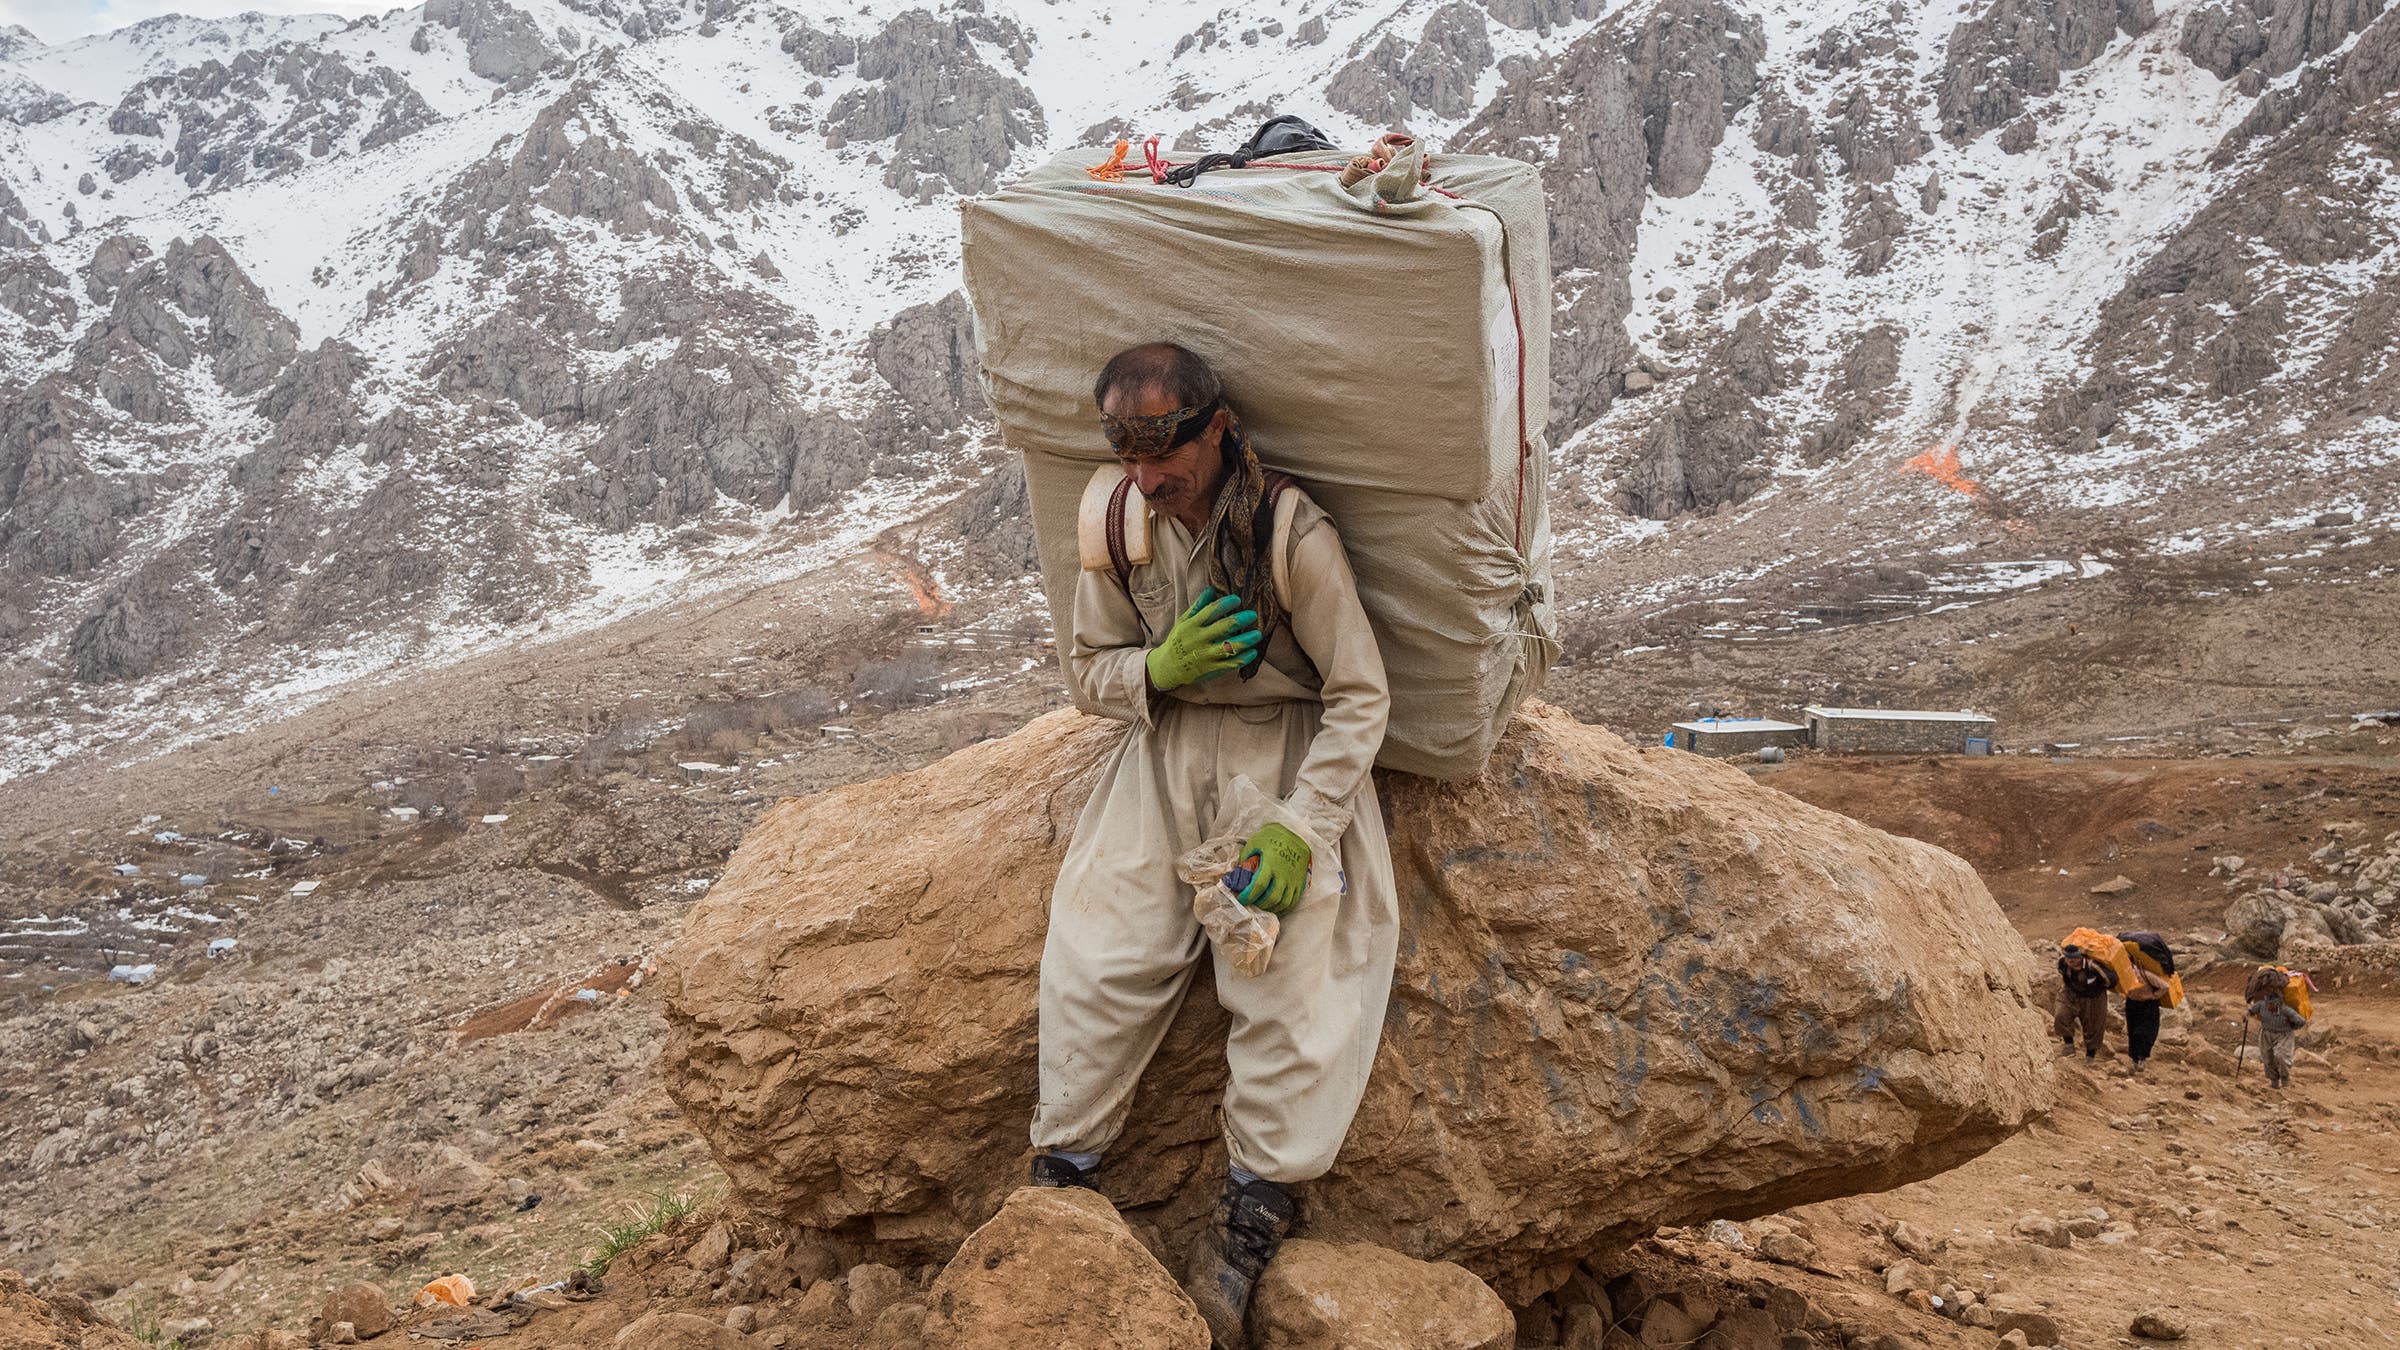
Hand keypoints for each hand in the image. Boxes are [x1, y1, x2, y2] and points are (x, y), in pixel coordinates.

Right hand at [1145, 587, 1261, 690]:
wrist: (1168, 667)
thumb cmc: (1179, 640)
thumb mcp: (1184, 621)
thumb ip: (1199, 606)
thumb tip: (1212, 589)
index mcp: (1192, 625)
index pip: (1211, 611)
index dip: (1226, 603)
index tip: (1237, 599)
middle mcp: (1199, 639)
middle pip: (1223, 628)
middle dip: (1240, 620)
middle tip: (1253, 615)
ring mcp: (1206, 655)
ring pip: (1229, 647)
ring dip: (1245, 640)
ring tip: (1257, 634)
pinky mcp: (1211, 669)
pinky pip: (1230, 664)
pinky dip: (1243, 658)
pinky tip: (1253, 652)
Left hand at [1237, 823, 1310, 914]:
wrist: (1295, 833)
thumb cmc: (1272, 838)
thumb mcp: (1254, 843)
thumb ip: (1244, 859)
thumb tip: (1235, 874)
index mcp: (1270, 864)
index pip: (1259, 886)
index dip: (1249, 896)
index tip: (1241, 899)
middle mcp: (1283, 874)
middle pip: (1271, 898)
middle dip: (1259, 904)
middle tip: (1251, 903)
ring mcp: (1293, 880)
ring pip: (1283, 903)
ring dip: (1271, 908)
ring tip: (1262, 906)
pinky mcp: (1300, 883)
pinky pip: (1293, 902)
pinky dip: (1283, 909)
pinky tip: (1275, 908)